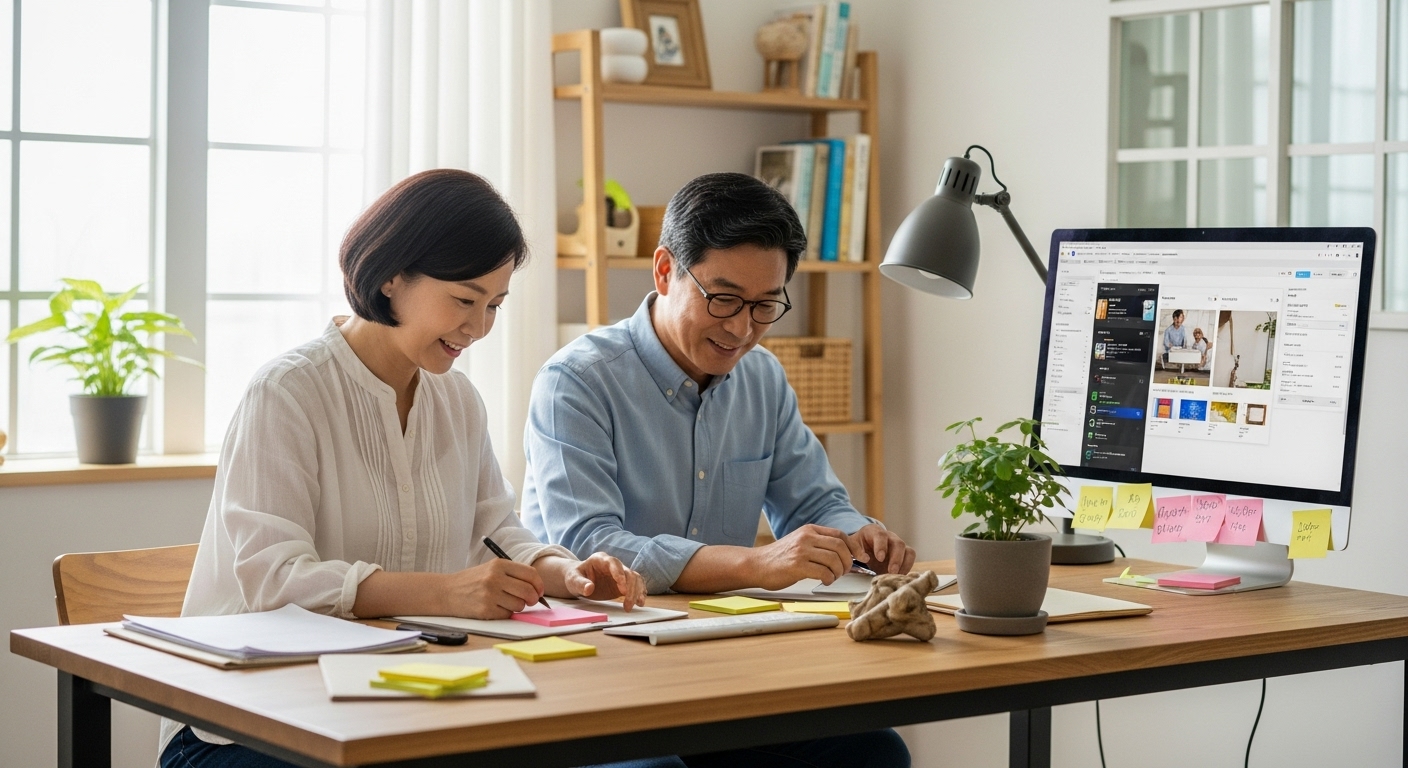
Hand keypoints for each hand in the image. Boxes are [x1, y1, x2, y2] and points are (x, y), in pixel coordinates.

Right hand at [441, 559, 544, 619]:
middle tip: (530, 601)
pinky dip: (505, 613)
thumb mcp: (491, 569)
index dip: (539, 584)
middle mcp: (495, 578)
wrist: (446, 592)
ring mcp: (490, 594)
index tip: (539, 591)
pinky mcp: (485, 610)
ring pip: (519, 605)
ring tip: (506, 602)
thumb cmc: (472, 581)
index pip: (530, 574)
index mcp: (499, 564)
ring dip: (518, 607)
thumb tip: (537, 588)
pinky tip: (495, 608)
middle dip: (533, 598)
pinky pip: (507, 614)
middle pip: (528, 591)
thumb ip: (512, 575)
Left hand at [553, 553, 647, 610]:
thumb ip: (580, 583)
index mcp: (600, 559)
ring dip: (637, 592)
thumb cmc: (575, 577)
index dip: (619, 573)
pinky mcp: (625, 583)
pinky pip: (637, 585)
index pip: (613, 563)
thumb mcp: (573, 580)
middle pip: (628, 573)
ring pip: (635, 579)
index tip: (622, 586)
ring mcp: (620, 573)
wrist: (579, 580)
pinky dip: (640, 593)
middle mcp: (613, 565)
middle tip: (627, 604)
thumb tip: (589, 588)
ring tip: (633, 606)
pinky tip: (640, 602)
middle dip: (630, 589)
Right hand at [750, 524, 865, 588]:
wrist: (756, 564)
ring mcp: (801, 551)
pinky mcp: (797, 566)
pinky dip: (829, 578)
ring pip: (833, 559)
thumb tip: (842, 553)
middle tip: (845, 571)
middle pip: (840, 546)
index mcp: (809, 530)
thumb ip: (817, 543)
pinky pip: (823, 572)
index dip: (854, 547)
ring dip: (839, 572)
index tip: (861, 557)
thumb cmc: (779, 558)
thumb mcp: (799, 542)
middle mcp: (806, 537)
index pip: (839, 534)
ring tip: (833, 577)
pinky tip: (825, 581)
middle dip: (848, 561)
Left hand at [849, 524, 915, 574]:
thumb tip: (865, 558)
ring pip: (908, 550)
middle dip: (896, 558)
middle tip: (891, 571)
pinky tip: (900, 576)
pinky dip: (907, 567)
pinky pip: (910, 558)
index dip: (881, 546)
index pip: (881, 535)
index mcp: (874, 531)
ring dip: (904, 564)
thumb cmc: (859, 545)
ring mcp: (898, 544)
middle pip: (898, 543)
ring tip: (897, 576)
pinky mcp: (904, 553)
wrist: (866, 545)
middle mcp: (889, 536)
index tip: (880, 558)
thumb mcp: (852, 545)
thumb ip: (855, 550)